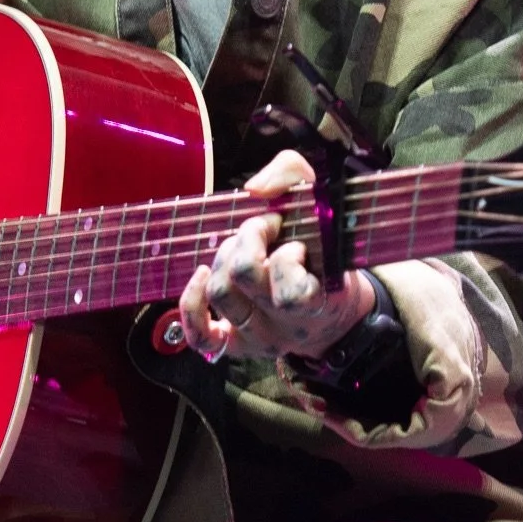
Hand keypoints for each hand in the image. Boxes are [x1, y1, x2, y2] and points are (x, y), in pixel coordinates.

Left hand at [178, 148, 375, 363]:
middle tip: (265, 229)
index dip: (286, 253)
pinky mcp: (235, 345)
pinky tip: (202, 276)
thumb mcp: (323, 204)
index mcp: (318, 301)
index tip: (295, 238)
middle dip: (249, 238)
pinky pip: (201, 335)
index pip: (289, 286)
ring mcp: (258, 337)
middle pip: (245, 275)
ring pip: (221, 293)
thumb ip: (294, 176)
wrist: (330, 311)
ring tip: (242, 249)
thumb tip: (255, 188)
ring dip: (225, 258)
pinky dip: (192, 303)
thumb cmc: (323, 251)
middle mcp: (286, 326)